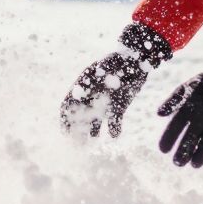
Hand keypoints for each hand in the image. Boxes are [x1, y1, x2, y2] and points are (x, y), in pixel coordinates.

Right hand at [60, 21, 171, 137]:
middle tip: (78, 143)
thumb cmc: (118, 60)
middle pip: (80, 116)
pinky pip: (113, 121)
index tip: (66, 130)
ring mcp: (104, 102)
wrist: (136, 60)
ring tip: (91, 140)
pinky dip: (114, 128)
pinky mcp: (118, 107)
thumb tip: (85, 89)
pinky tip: (115, 133)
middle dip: (77, 130)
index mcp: (83, 86)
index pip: (68, 104)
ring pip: (94, 121)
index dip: (65, 118)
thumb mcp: (106, 66)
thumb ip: (96, 81)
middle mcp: (92, 96)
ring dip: (92, 131)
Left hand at [156, 47, 202, 167]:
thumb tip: (158, 114)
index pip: (174, 129)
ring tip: (193, 165)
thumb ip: (171, 102)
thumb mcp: (184, 88)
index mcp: (187, 109)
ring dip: (198, 158)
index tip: (163, 150)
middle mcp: (201, 119)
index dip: (167, 141)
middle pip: (188, 142)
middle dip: (181, 155)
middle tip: (177, 163)